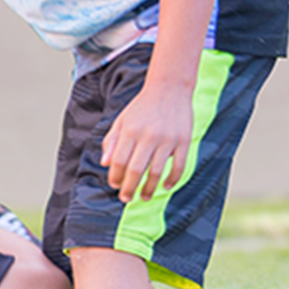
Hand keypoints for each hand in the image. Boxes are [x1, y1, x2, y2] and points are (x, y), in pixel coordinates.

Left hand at [100, 81, 193, 203]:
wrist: (169, 89)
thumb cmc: (142, 107)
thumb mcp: (122, 120)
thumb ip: (111, 141)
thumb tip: (104, 164)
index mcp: (130, 131)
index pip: (118, 160)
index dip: (115, 176)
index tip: (114, 185)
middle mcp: (148, 136)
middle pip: (136, 169)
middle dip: (129, 188)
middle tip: (125, 198)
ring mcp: (167, 139)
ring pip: (156, 171)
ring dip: (149, 188)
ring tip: (144, 197)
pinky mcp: (183, 141)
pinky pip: (178, 166)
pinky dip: (172, 179)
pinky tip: (165, 186)